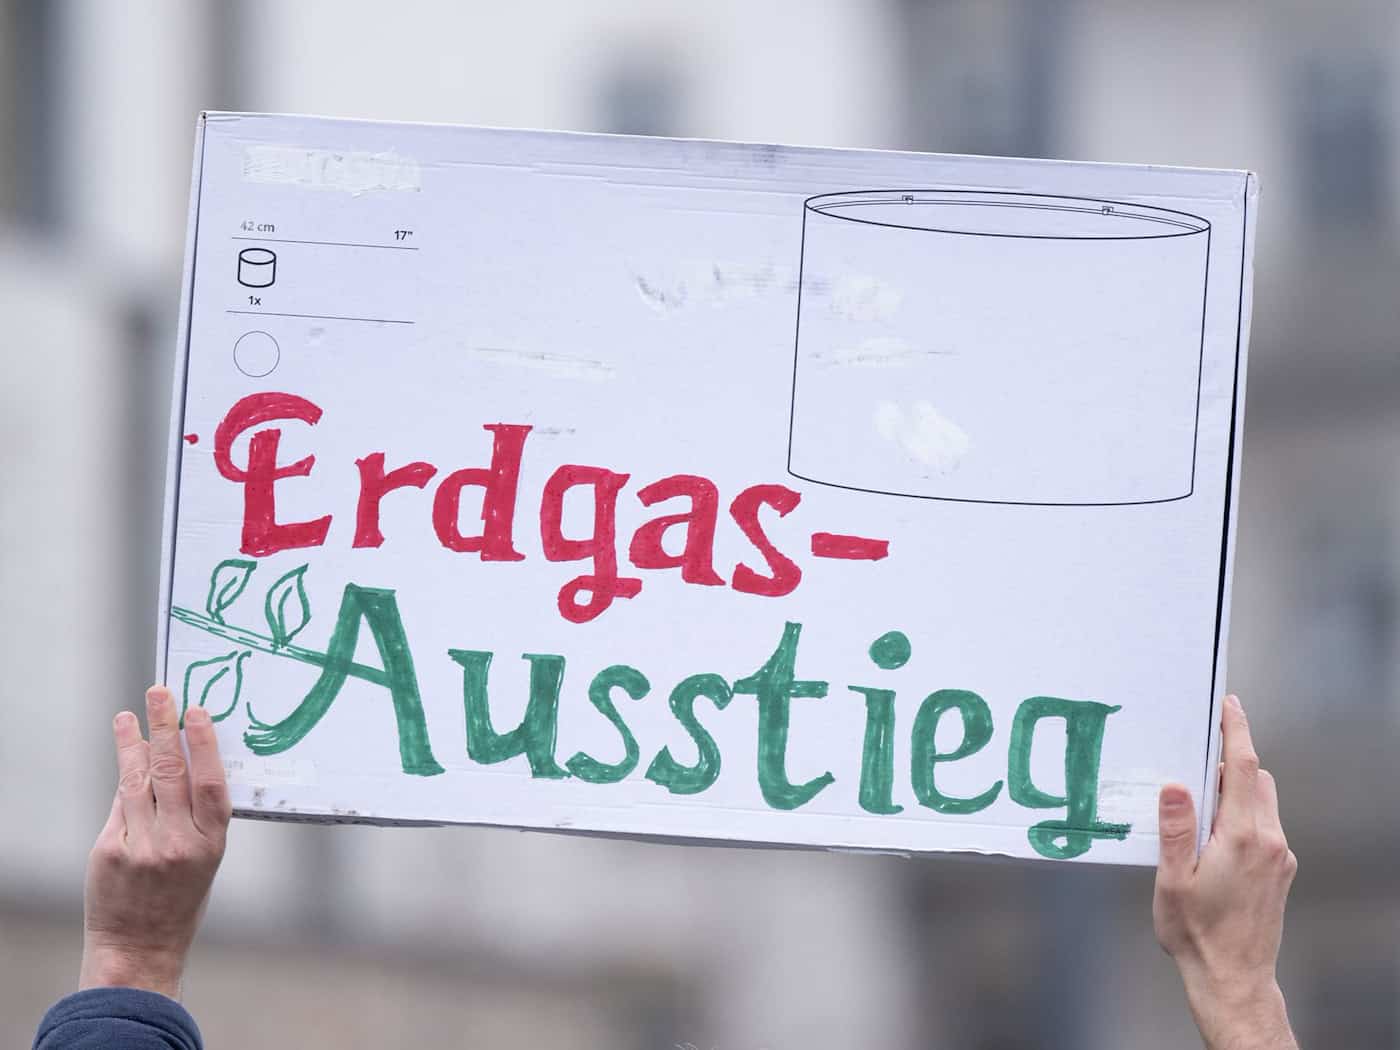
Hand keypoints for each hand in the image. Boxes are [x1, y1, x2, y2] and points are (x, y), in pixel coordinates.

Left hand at [79, 685, 230, 999]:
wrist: (140, 947)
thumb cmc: (180, 898)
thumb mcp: (206, 857)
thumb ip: (194, 814)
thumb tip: (179, 759)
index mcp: (211, 843)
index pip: (208, 782)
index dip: (203, 743)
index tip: (195, 711)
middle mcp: (178, 842)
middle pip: (172, 772)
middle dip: (166, 727)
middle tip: (160, 692)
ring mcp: (141, 846)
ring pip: (139, 781)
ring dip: (135, 744)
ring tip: (131, 715)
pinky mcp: (110, 850)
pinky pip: (120, 804)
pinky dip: (125, 776)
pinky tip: (126, 752)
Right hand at [1154, 694, 1297, 1049]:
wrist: (1233, 979)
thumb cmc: (1198, 934)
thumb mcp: (1172, 879)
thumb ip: (1175, 828)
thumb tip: (1176, 786)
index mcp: (1241, 837)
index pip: (1243, 769)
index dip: (1236, 732)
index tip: (1230, 706)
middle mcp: (1269, 842)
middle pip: (1256, 780)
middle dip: (1230, 764)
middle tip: (1195, 765)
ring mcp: (1280, 857)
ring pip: (1262, 803)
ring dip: (1236, 793)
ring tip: (1198, 811)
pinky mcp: (1281, 871)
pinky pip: (1265, 827)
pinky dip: (1242, 818)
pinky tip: (1213, 840)